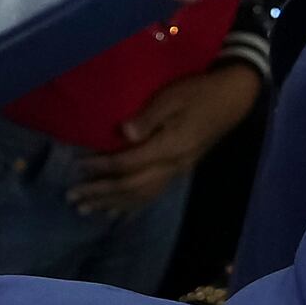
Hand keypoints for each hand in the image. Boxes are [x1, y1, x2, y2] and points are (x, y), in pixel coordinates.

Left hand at [68, 63, 262, 214]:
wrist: (231, 98)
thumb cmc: (199, 92)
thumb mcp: (172, 97)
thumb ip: (148, 117)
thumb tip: (124, 133)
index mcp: (170, 147)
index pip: (129, 163)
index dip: (103, 166)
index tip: (79, 166)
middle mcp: (173, 166)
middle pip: (132, 187)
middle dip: (101, 193)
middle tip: (73, 198)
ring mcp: (178, 171)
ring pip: (141, 195)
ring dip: (112, 203)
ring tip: (87, 210)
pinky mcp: (180, 170)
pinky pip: (153, 194)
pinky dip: (132, 205)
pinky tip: (118, 212)